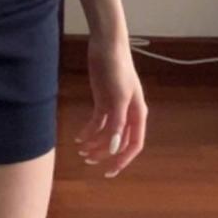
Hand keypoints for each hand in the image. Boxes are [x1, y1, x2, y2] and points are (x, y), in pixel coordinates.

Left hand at [75, 36, 147, 177]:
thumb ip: (118, 123)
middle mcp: (128, 114)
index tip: (109, 171)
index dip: (123, 160)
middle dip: (105, 154)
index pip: (134, 144)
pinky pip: (98, 122)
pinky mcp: (103, 101)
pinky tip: (79, 137)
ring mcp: (115, 108)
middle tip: (89, 162)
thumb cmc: (117, 68)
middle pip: (119, 142)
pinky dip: (89, 131)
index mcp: (138, 114)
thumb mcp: (118, 97)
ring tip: (81, 152)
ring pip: (107, 134)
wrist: (106, 45)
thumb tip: (116, 148)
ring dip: (95, 144)